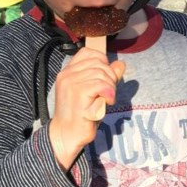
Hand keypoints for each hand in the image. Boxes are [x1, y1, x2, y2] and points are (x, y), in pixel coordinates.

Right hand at [48, 47, 125, 170]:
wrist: (67, 134)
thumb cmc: (80, 114)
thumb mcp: (94, 92)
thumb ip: (106, 77)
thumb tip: (120, 64)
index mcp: (67, 72)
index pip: (87, 52)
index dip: (102, 61)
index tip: (105, 77)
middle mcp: (67, 74)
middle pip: (98, 63)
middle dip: (110, 76)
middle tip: (108, 92)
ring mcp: (71, 83)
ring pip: (102, 74)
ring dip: (110, 87)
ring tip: (106, 99)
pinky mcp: (78, 94)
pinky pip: (102, 85)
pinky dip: (109, 94)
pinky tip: (105, 103)